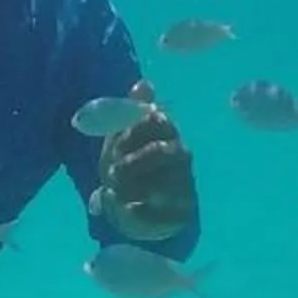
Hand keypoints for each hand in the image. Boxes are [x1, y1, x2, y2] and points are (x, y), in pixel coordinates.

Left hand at [96, 83, 197, 243]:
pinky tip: (126, 208)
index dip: (131, 132)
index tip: (115, 146)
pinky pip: (161, 213)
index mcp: (165, 132)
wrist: (136, 206)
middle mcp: (180, 155)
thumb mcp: (123, 137)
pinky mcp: (181, 212)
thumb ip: (130, 112)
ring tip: (116, 193)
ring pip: (164, 184)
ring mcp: (184, 184)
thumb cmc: (130, 164)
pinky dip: (139, 212)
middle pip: (162, 152)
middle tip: (112, 173)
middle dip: (132, 163)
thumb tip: (144, 84)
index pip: (156, 120)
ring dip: (133, 189)